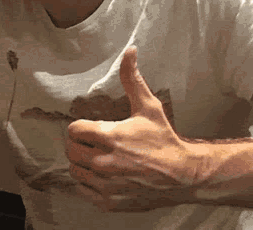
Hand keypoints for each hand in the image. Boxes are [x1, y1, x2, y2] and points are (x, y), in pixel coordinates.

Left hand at [66, 46, 200, 211]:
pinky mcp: (108, 201)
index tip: (90, 127)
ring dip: (82, 163)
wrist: (181, 174)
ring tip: (97, 157)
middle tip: (92, 142)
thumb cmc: (163, 138)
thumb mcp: (148, 107)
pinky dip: (89, 183)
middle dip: (79, 144)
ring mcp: (105, 184)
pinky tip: (103, 175)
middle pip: (71, 151)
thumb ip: (132, 79)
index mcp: (110, 136)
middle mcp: (104, 162)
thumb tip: (129, 51)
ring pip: (75, 171)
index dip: (80, 127)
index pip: (73, 130)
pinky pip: (84, 190)